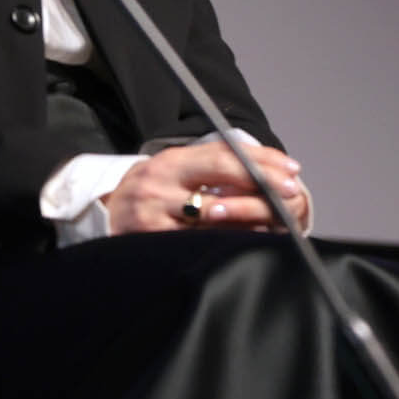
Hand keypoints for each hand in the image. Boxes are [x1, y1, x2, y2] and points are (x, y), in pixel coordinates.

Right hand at [103, 142, 308, 235]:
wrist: (105, 215)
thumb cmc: (153, 190)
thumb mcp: (176, 169)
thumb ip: (213, 166)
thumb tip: (265, 168)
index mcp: (170, 161)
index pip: (222, 156)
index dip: (260, 161)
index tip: (291, 168)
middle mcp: (161, 185)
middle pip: (221, 180)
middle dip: (262, 184)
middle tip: (293, 190)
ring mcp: (155, 216)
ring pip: (215, 216)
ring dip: (253, 216)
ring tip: (281, 217)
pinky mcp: (153, 242)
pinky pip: (199, 242)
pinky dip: (228, 240)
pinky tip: (250, 239)